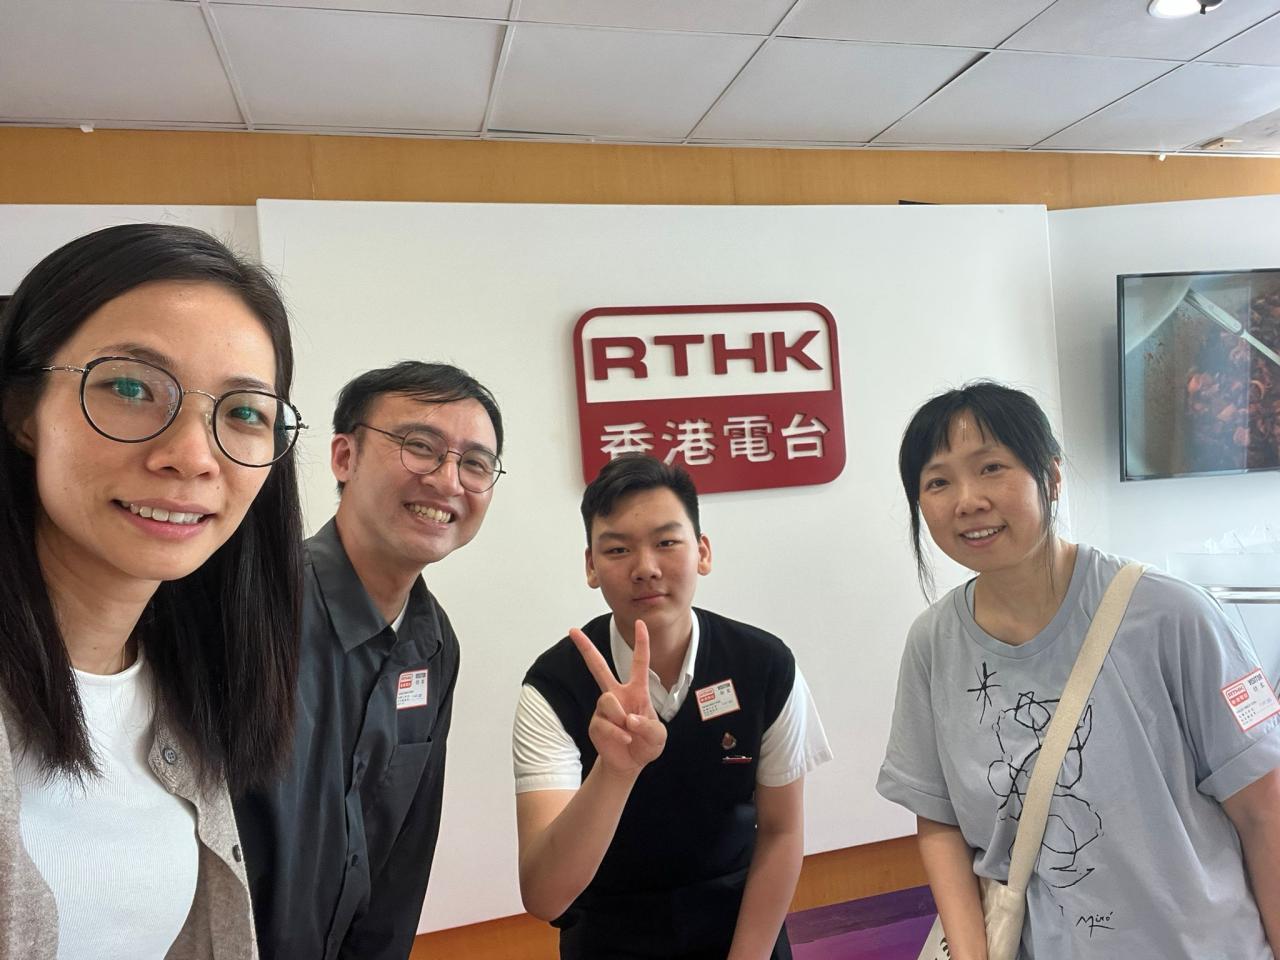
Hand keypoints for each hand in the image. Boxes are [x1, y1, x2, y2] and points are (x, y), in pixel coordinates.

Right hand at [569, 619, 667, 776]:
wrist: (631, 763)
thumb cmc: (647, 744)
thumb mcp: (658, 736)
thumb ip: (648, 726)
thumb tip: (628, 718)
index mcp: (637, 690)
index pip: (640, 662)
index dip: (641, 642)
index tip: (640, 623)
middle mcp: (618, 694)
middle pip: (599, 667)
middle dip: (585, 648)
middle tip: (572, 631)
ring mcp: (605, 708)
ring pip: (607, 700)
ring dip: (621, 718)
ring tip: (629, 731)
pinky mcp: (596, 723)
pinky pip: (605, 723)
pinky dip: (617, 733)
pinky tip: (624, 739)